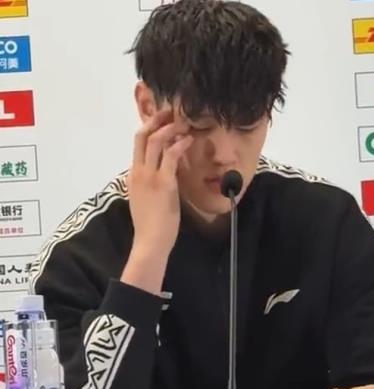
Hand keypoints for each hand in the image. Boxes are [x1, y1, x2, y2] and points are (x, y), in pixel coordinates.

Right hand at [121, 109, 192, 294]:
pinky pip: (170, 156)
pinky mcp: (163, 183)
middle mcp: (137, 171)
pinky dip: (180, 144)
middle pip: (141, 136)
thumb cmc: (150, 224)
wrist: (150, 241)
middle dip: (156, 120)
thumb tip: (166, 170)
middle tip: (170, 112)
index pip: (137, 144)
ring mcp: (149, 176)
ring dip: (169, 128)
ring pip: (154, 141)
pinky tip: (189, 139)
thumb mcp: (146, 198)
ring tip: (183, 123)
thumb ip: (151, 183)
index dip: (149, 128)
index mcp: (133, 175)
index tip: (161, 119)